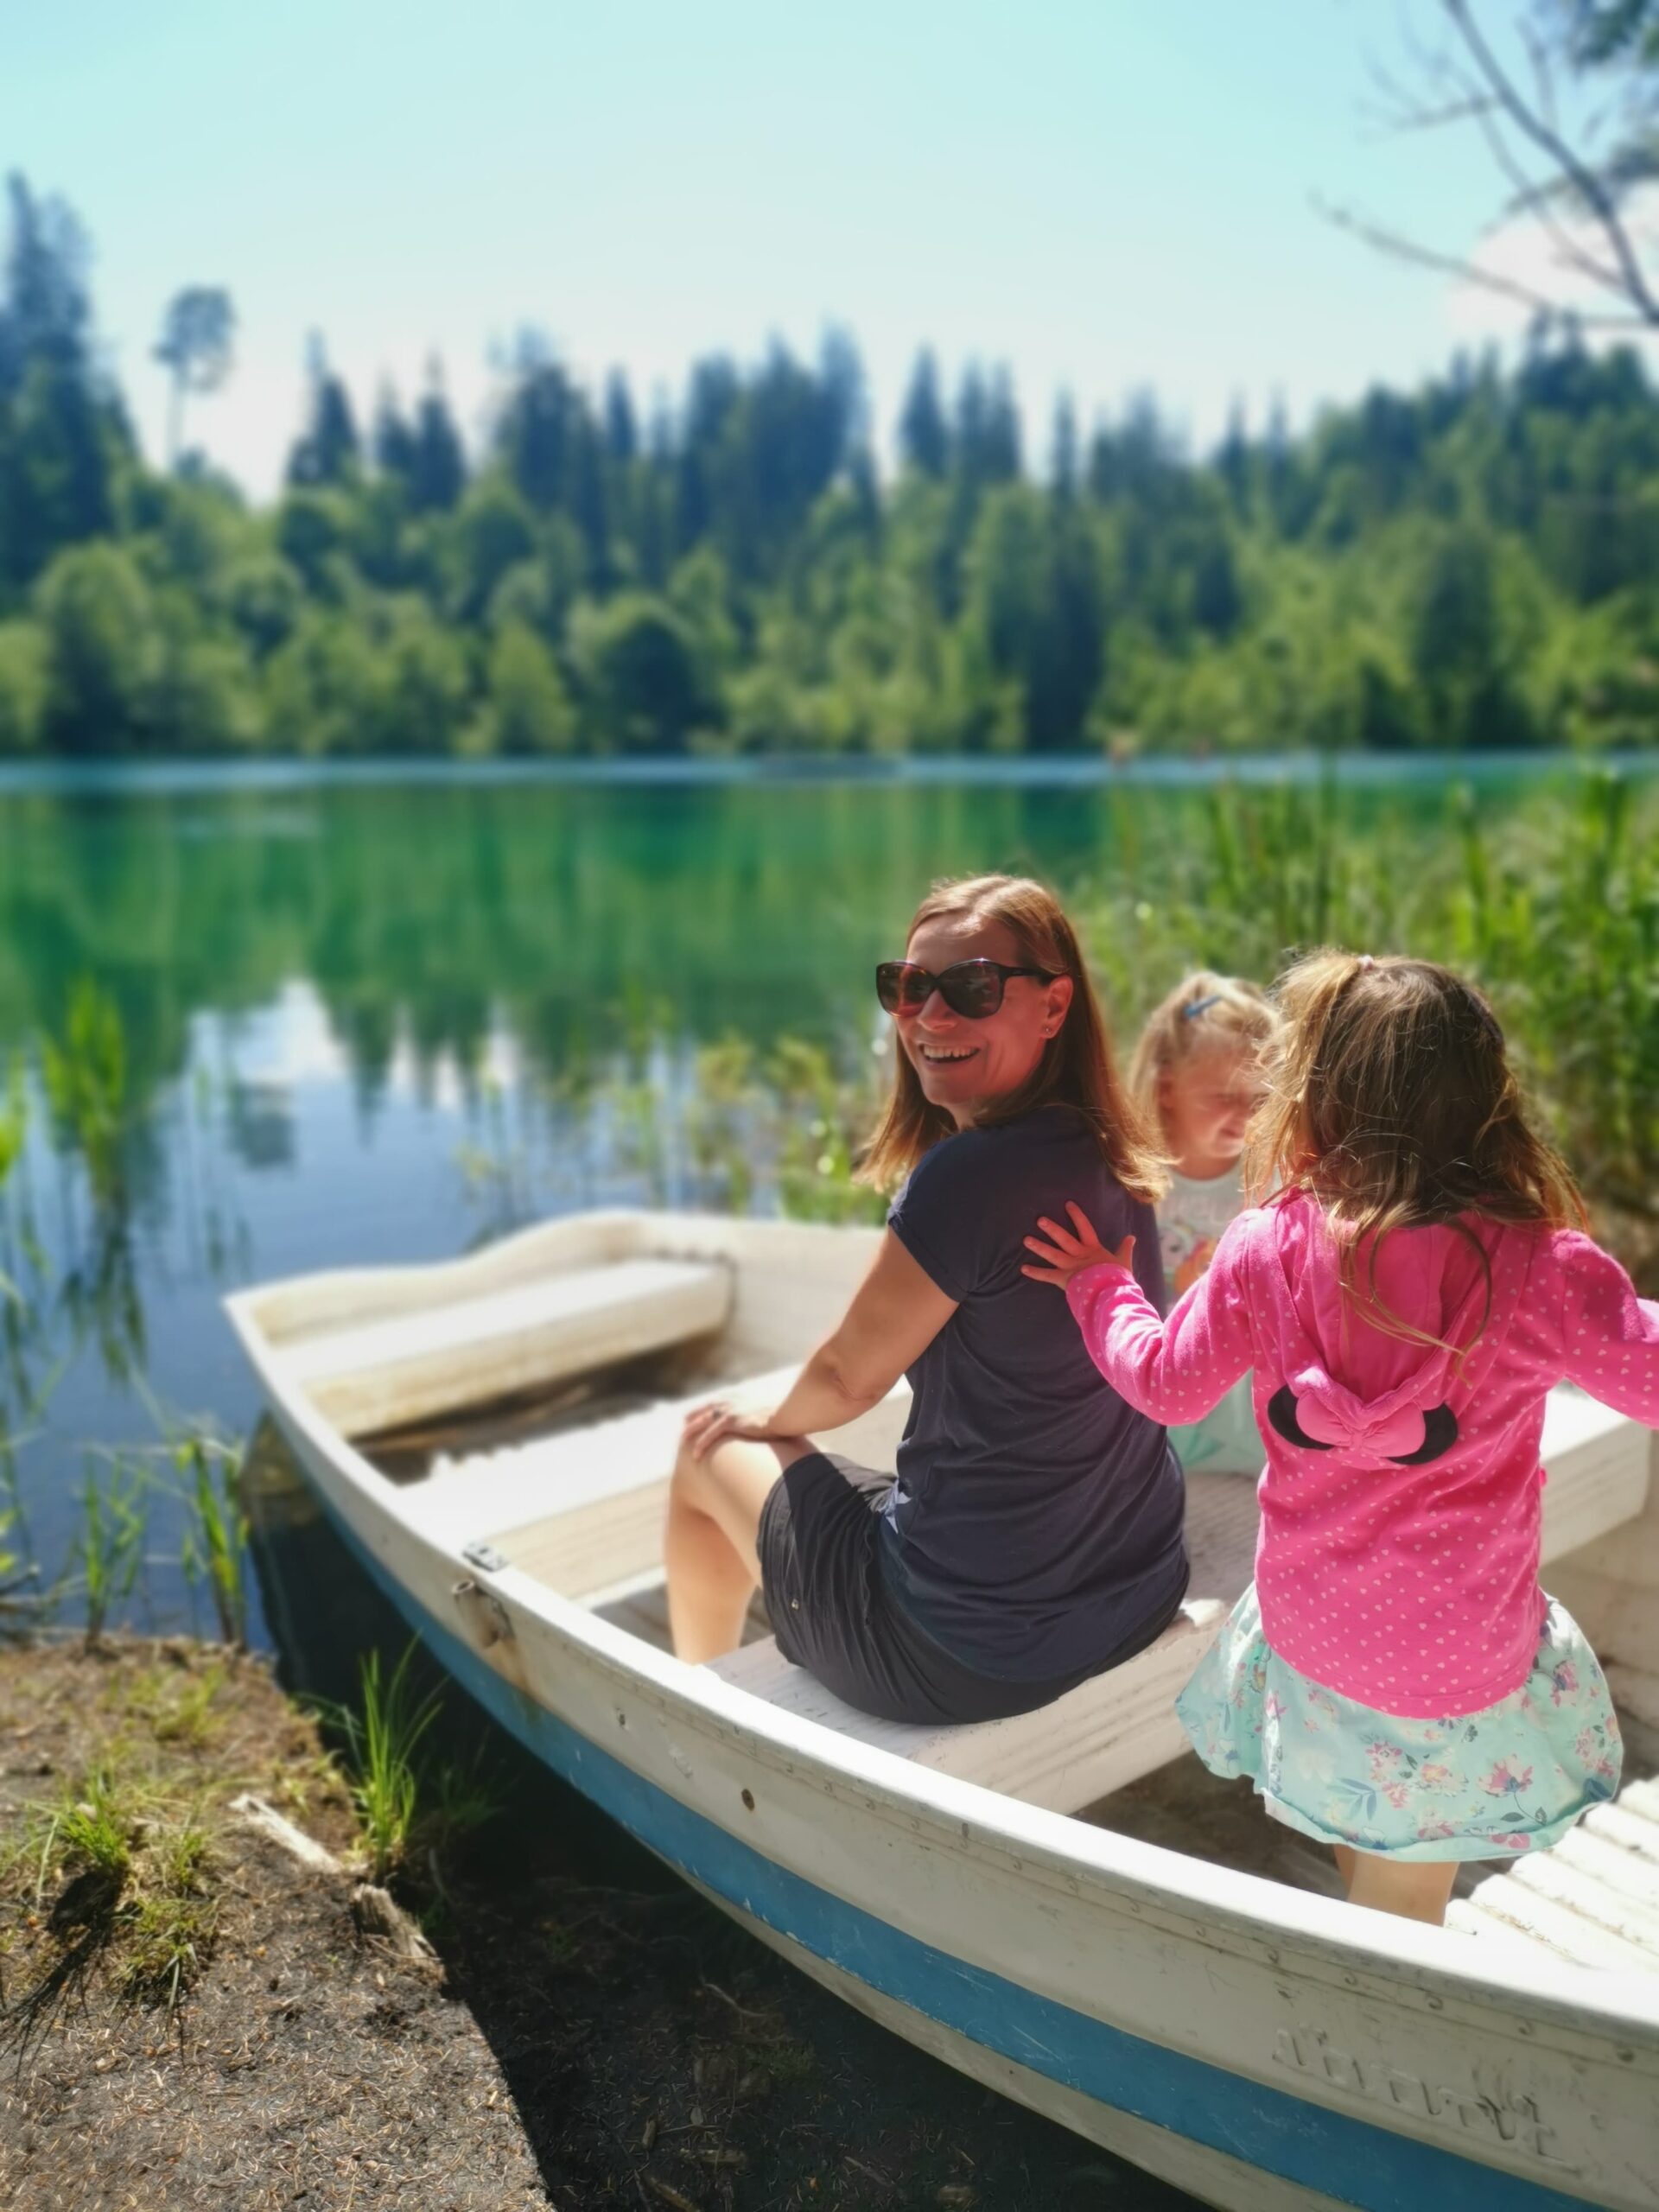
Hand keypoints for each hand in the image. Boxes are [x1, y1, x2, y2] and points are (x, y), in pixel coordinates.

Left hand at [681, 1400, 780, 1459]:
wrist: (787, 1414)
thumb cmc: (782, 1416)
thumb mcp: (766, 1412)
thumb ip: (758, 1416)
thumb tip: (763, 1425)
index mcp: (738, 1397)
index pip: (714, 1403)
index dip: (703, 1410)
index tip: (694, 1417)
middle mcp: (730, 1401)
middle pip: (704, 1411)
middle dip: (692, 1420)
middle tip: (683, 1429)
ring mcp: (729, 1410)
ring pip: (703, 1423)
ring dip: (692, 1433)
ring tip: (683, 1444)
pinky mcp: (731, 1421)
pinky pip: (710, 1435)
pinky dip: (701, 1444)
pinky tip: (695, 1455)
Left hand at [1021, 1202, 1135, 1288]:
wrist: (1112, 1294)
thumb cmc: (1119, 1279)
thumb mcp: (1124, 1262)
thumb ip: (1125, 1249)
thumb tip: (1132, 1237)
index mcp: (1094, 1249)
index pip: (1085, 1227)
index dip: (1076, 1216)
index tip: (1067, 1204)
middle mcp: (1080, 1255)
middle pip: (1064, 1238)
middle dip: (1052, 1229)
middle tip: (1039, 1219)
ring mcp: (1071, 1267)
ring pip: (1052, 1254)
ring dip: (1039, 1247)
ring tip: (1026, 1239)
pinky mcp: (1065, 1280)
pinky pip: (1048, 1276)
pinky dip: (1035, 1273)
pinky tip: (1023, 1268)